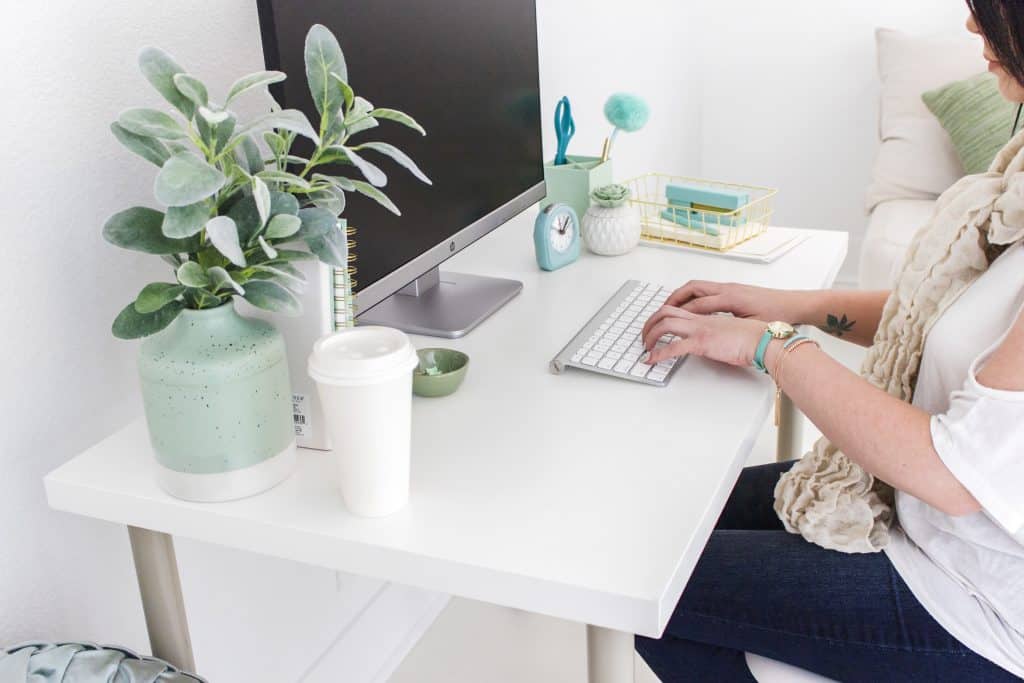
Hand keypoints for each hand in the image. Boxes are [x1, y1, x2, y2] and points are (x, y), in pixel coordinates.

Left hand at [642, 307, 767, 367]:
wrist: (763, 340)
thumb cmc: (752, 339)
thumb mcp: (728, 335)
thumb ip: (716, 337)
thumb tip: (711, 347)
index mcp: (706, 317)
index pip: (677, 309)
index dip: (662, 316)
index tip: (655, 326)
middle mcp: (700, 320)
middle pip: (665, 312)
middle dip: (649, 323)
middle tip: (644, 337)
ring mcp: (699, 330)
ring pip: (665, 324)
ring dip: (650, 336)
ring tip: (644, 348)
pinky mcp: (702, 343)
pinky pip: (673, 347)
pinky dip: (658, 354)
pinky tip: (651, 360)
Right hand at [663, 280, 807, 322]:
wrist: (795, 305)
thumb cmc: (777, 315)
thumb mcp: (752, 327)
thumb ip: (729, 332)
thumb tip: (712, 339)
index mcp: (730, 298)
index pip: (696, 306)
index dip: (679, 316)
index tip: (666, 328)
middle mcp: (726, 289)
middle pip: (690, 290)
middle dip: (671, 301)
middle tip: (658, 314)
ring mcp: (728, 288)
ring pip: (695, 287)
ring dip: (679, 297)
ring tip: (667, 309)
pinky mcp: (731, 290)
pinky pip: (705, 290)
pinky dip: (691, 297)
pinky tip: (688, 307)